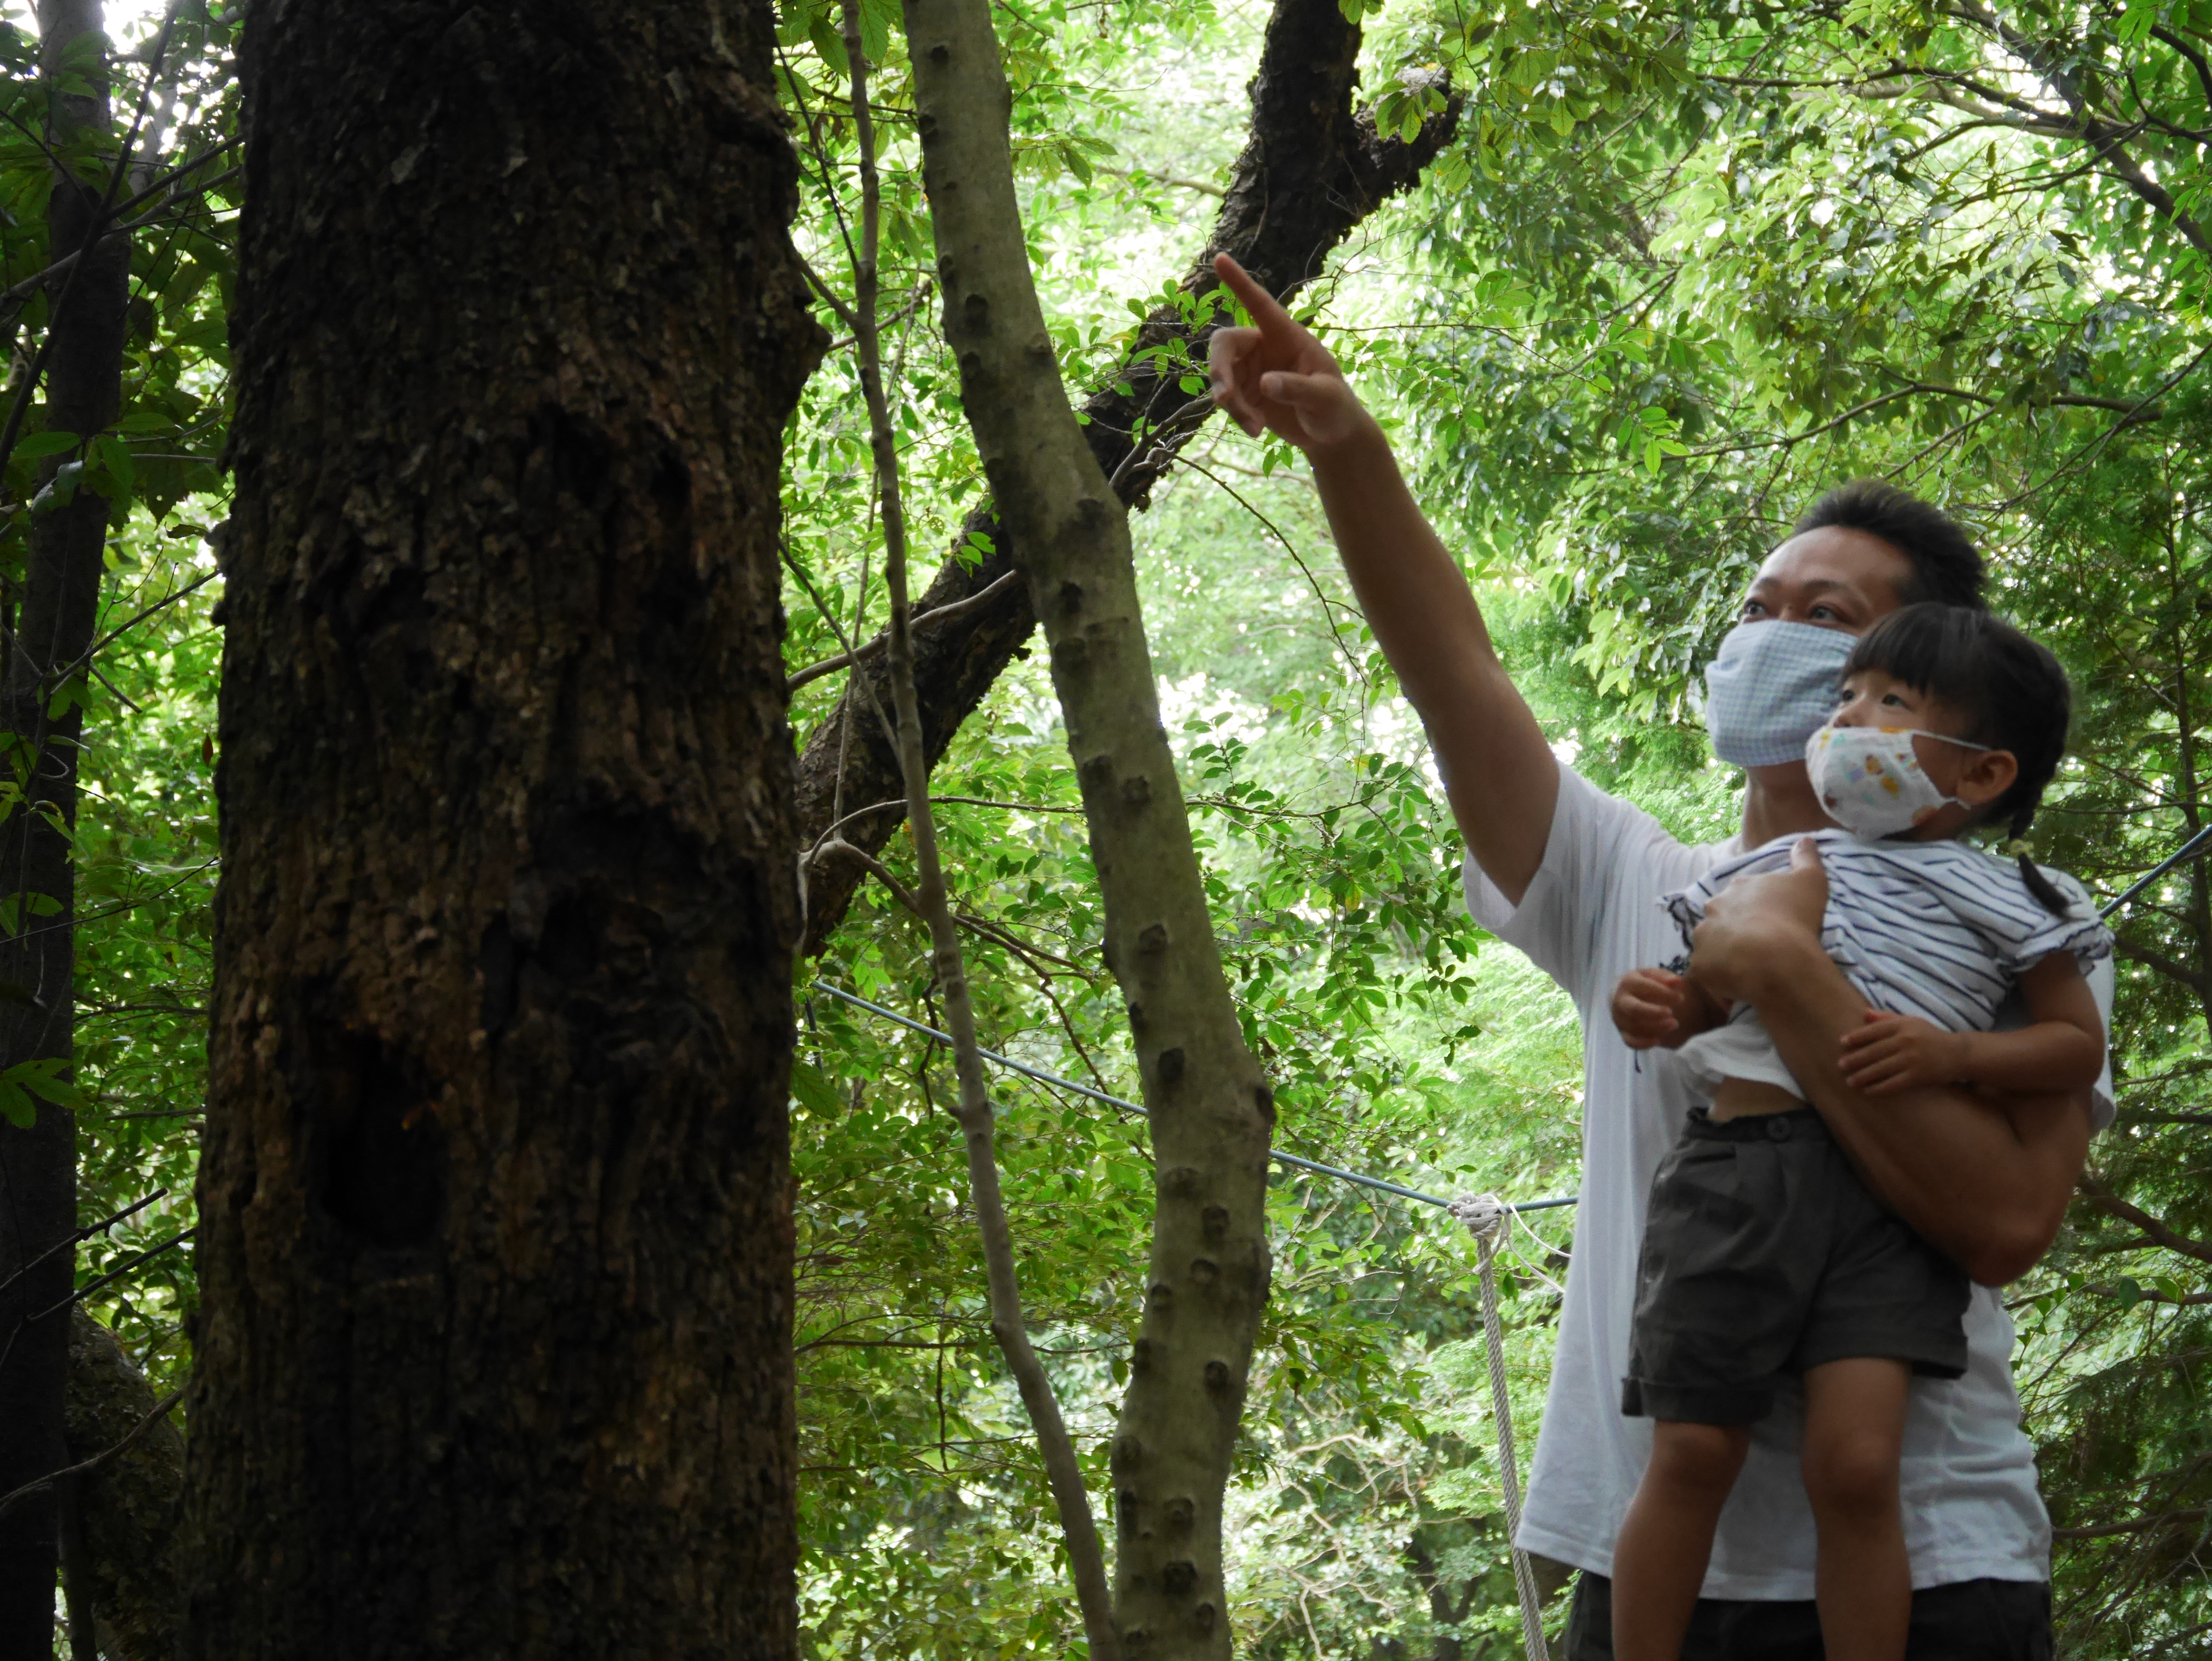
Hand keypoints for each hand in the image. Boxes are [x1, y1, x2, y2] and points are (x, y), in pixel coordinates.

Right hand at [1206, 254, 1373, 455]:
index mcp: (1286, 336)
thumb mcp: (1325, 397)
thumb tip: (1265, 381)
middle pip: (1225, 344)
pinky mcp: (1244, 393)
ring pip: (1221, 376)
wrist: (1331, 435)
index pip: (1259, 305)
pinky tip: (1258, 430)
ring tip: (1255, 426)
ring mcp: (1251, 370)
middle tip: (1224, 398)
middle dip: (1219, 370)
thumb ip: (1297, 388)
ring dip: (1231, 403)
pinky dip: (1237, 417)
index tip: (1219, 258)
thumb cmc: (1336, 408)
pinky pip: (1227, 400)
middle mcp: (1264, 347)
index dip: (1239, 282)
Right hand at [1611, 967, 1696, 1049]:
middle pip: (1635, 1009)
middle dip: (1655, 1012)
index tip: (1680, 998)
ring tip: (1674, 1024)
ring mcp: (1619, 1018)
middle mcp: (1620, 1001)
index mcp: (1627, 983)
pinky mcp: (1622, 1032)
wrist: (1623, 995)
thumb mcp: (1653, 975)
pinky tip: (1658, 1040)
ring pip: (1635, 1027)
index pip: (1645, 987)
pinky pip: (1630, 1041)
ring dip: (1656, 1027)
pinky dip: (1643, 1043)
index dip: (1664, 993)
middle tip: (1671, 1012)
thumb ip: (1665, 977)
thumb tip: (1677, 982)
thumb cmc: (1643, 984)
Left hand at [1687, 836, 1829, 1004]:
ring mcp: (1703, 936)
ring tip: (1748, 968)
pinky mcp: (1699, 965)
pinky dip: (1721, 978)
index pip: (1741, 896)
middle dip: (1736, 930)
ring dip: (1725, 953)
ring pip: (1712, 944)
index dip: (1755, 910)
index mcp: (1737, 888)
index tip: (1770, 924)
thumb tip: (1804, 839)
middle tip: (1758, 947)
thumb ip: (1806, 858)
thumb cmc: (1796, 917)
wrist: (1777, 958)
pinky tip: (1739, 984)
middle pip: (1722, 918)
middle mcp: (1713, 908)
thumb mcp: (1811, 881)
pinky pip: (1709, 972)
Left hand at [1839, 1010, 1970, 1094]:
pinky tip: (1868, 1091)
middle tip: (1841, 1066)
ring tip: (1850, 1081)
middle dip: (1856, 1059)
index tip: (1843, 1043)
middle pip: (1874, 1051)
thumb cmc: (1930, 1036)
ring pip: (1881, 1069)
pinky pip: (1894, 1083)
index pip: (1874, 1030)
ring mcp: (1912, 1059)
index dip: (1857, 1037)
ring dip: (1863, 1076)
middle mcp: (1906, 1041)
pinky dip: (1879, 1088)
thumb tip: (1864, 1013)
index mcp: (1903, 1025)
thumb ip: (1887, 1018)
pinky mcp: (1918, 1076)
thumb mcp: (1911, 1021)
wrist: (1958, 1053)